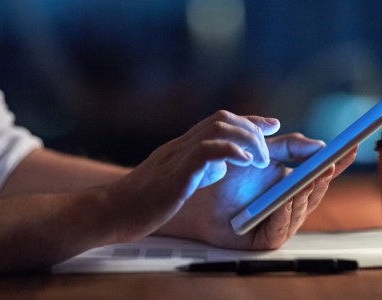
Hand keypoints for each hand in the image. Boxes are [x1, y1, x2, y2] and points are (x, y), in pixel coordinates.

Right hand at [104, 110, 279, 242]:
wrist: (112, 212)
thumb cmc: (142, 202)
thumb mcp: (176, 179)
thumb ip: (198, 168)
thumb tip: (220, 165)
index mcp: (183, 147)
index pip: (220, 122)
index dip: (249, 120)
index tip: (270, 125)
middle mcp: (182, 145)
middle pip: (223, 119)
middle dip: (252, 129)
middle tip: (268, 149)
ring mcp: (178, 156)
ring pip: (219, 128)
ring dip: (247, 140)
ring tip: (259, 160)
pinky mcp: (176, 173)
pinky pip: (207, 151)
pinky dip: (232, 152)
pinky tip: (246, 163)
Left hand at [153, 133, 357, 249]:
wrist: (198, 194)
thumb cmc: (228, 175)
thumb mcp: (263, 153)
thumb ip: (289, 146)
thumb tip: (319, 144)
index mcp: (293, 184)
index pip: (321, 173)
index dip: (337, 162)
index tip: (351, 147)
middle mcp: (291, 204)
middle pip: (315, 192)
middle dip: (323, 177)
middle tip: (329, 162)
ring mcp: (280, 222)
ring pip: (301, 209)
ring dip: (306, 192)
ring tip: (311, 176)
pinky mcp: (266, 239)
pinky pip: (281, 227)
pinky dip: (285, 212)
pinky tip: (287, 198)